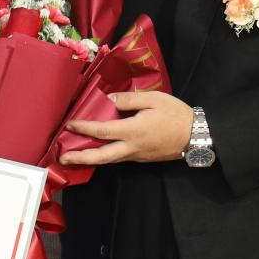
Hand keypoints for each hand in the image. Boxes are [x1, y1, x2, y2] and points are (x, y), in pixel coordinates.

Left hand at [61, 89, 193, 166]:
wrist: (196, 135)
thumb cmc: (175, 114)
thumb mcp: (153, 99)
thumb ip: (129, 99)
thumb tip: (108, 101)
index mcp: (132, 130)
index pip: (102, 131)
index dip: (83, 128)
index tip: (69, 125)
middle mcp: (131, 147)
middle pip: (101, 156)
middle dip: (80, 158)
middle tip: (61, 158)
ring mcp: (136, 156)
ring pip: (109, 160)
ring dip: (90, 159)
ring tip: (74, 156)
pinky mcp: (142, 158)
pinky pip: (119, 158)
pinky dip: (105, 156)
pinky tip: (98, 151)